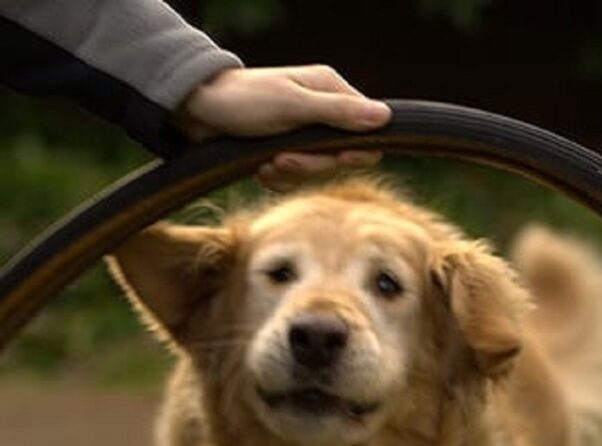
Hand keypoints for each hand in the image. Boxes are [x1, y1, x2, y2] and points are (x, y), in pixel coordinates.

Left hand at [176, 65, 390, 189]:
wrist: (196, 111)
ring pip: (316, 172)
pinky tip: (260, 168)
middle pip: (340, 156)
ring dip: (290, 173)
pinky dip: (277, 179)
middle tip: (283, 158)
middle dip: (311, 164)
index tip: (339, 158)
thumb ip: (339, 113)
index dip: (355, 150)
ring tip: (266, 161)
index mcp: (329, 90)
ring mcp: (302, 134)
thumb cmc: (243, 100)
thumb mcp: (293, 105)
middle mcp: (320, 112)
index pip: (366, 129)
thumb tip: (385, 118)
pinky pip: (295, 180)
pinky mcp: (284, 151)